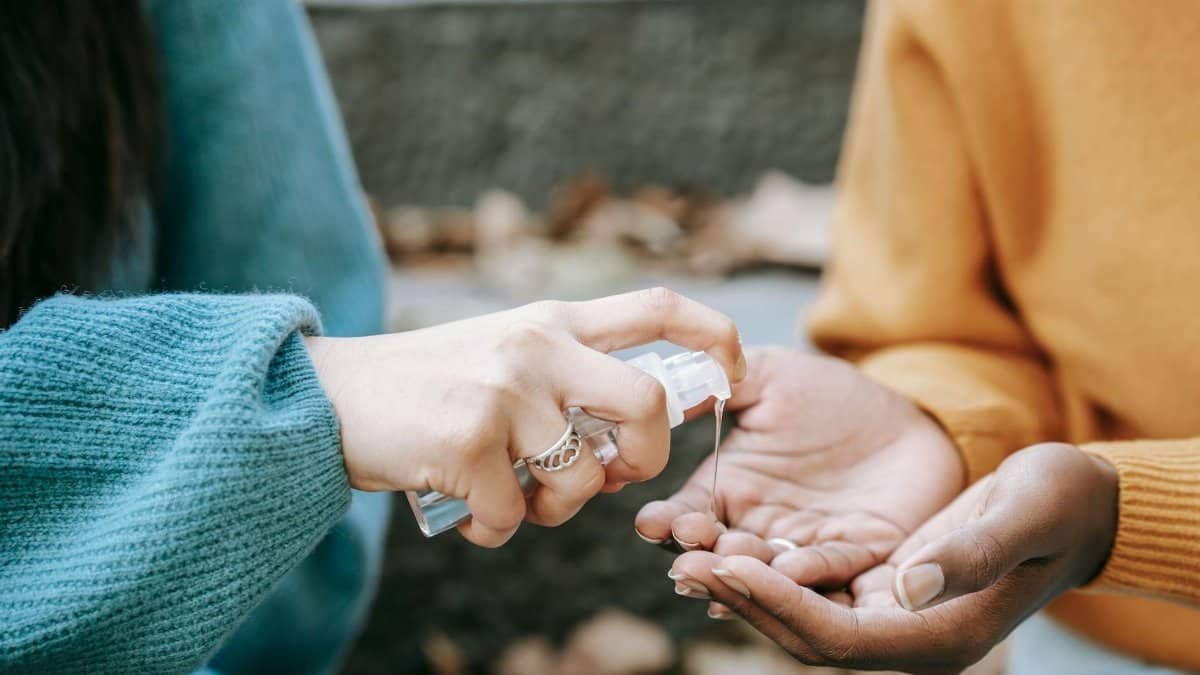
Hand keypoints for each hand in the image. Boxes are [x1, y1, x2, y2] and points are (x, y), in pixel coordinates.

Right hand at [306, 288, 744, 547]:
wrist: (328, 395)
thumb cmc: (424, 386)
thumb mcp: (501, 354)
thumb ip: (563, 379)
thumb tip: (619, 454)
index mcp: (551, 321)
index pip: (657, 306)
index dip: (714, 334)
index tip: (737, 370)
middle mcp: (536, 347)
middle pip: (647, 403)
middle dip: (648, 455)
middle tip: (616, 474)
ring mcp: (503, 393)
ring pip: (581, 479)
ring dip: (554, 510)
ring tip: (513, 499)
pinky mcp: (466, 443)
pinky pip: (512, 518)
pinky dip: (495, 531)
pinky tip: (467, 515)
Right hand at [636, 348, 962, 609]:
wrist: (908, 415)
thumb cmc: (830, 395)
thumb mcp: (769, 376)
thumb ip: (717, 384)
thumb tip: (663, 391)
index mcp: (729, 489)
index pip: (688, 513)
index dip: (668, 522)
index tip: (653, 524)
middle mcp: (759, 527)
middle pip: (719, 553)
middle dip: (700, 557)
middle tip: (687, 557)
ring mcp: (804, 546)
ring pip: (768, 570)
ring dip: (748, 572)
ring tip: (732, 561)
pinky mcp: (858, 557)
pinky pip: (830, 570)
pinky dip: (808, 574)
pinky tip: (788, 570)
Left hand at [668, 443, 1118, 673]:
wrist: (1077, 506)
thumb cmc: (1059, 503)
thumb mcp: (1024, 513)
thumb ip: (970, 551)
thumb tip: (904, 585)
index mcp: (941, 633)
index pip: (841, 638)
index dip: (781, 606)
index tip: (729, 566)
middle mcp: (911, 636)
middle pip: (808, 636)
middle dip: (745, 601)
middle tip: (684, 561)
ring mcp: (896, 616)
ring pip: (803, 616)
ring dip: (747, 589)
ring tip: (688, 554)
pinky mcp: (885, 589)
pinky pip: (815, 593)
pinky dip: (771, 574)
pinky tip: (729, 547)